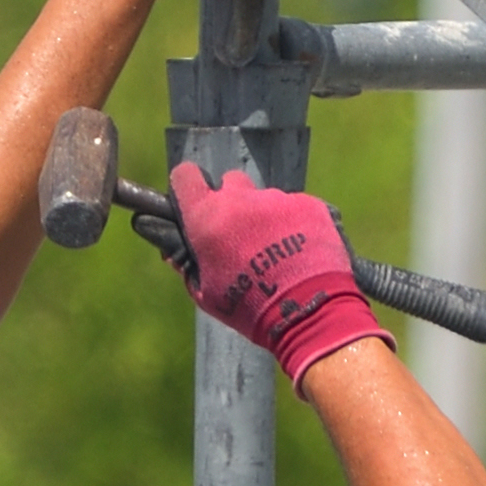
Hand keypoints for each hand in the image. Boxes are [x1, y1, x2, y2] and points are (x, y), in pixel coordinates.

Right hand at [166, 161, 386, 381]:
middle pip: (230, 183)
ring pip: (266, 198)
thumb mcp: (206, 293)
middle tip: (240, 233)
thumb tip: (175, 253)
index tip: (194, 200)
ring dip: (266, 216)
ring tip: (278, 251)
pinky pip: (297, 208)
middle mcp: (240, 198)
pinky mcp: (310, 204)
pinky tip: (303, 251)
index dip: (188, 186)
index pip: (186, 176)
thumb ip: (188, 266)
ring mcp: (278, 199)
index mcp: (206, 215)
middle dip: (232, 201)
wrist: (306, 310)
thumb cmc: (248, 308)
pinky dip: (297, 223)